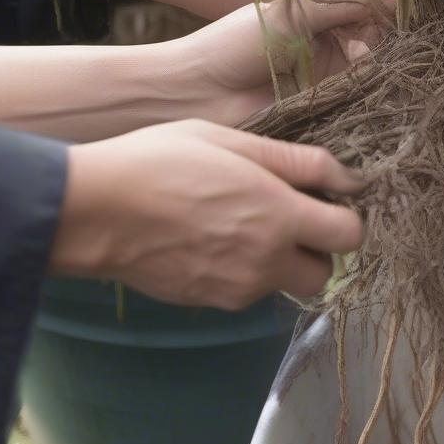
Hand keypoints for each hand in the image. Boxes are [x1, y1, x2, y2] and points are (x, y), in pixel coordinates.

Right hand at [51, 120, 362, 307]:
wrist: (94, 210)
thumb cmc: (162, 160)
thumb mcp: (233, 141)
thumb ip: (297, 161)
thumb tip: (348, 177)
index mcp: (279, 217)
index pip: (349, 236)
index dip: (346, 215)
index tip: (329, 196)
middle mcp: (264, 262)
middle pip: (323, 272)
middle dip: (318, 246)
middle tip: (292, 211)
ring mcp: (235, 290)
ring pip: (284, 284)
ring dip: (281, 259)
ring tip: (245, 220)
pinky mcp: (207, 302)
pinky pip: (247, 291)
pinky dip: (246, 270)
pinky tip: (215, 236)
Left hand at [166, 0, 394, 126]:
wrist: (195, 94)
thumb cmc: (234, 44)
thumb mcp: (292, 13)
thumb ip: (343, 3)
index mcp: (315, 17)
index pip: (363, 8)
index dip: (383, 7)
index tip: (402, 8)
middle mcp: (324, 47)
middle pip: (373, 40)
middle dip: (383, 39)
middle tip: (377, 43)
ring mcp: (325, 81)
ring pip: (368, 72)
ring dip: (376, 67)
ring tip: (368, 63)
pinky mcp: (323, 112)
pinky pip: (355, 103)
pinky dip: (366, 96)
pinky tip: (369, 89)